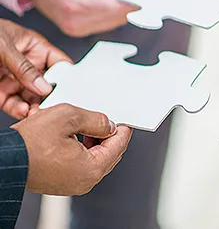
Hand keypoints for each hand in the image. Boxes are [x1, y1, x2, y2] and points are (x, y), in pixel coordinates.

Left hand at [0, 19, 68, 118]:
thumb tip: (45, 86)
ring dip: (36, 108)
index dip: (69, 77)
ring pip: (33, 98)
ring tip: (37, 113)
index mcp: (35, 48)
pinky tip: (24, 113)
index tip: (74, 91)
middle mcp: (28, 66)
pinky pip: (15, 105)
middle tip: (54, 108)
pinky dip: (20, 111)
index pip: (60, 64)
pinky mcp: (1, 93)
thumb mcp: (4, 45)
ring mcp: (15, 80)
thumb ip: (24, 66)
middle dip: (51, 98)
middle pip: (48, 85)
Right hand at [11, 104, 131, 195]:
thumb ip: (96, 120)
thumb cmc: (31, 141)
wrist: (4, 158)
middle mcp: (86, 181)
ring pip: (97, 159)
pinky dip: (85, 150)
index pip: (119, 145)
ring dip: (97, 142)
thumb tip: (110, 125)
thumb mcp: (69, 117)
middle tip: (107, 119)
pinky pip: (83, 165)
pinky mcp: (64, 183)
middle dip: (110, 135)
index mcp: (92, 168)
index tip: (124, 118)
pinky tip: (77, 137)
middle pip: (111, 154)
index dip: (123, 128)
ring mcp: (74, 184)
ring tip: (89, 125)